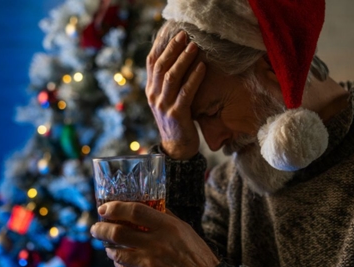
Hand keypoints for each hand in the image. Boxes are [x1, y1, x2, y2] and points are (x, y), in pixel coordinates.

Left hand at [90, 201, 218, 266]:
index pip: (135, 212)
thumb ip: (164, 217)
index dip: (115, 208)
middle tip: (95, 228)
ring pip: (117, 254)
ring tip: (108, 245)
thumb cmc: (196, 253)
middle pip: (118, 233)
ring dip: (109, 248)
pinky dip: (119, 264)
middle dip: (101, 229)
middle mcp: (156, 244)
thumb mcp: (184, 228)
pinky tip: (120, 260)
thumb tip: (146, 206)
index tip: (104, 208)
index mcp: (167, 227)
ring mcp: (150, 263)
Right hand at [146, 30, 205, 159]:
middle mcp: (154, 95)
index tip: (170, 31)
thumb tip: (177, 59)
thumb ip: (168, 83)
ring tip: (194, 46)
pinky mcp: (176, 114)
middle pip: (160, 65)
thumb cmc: (176, 121)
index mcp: (151, 90)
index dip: (160, 45)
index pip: (151, 62)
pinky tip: (202, 67)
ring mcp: (163, 105)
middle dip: (172, 48)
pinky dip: (194, 78)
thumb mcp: (167, 100)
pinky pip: (185, 92)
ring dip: (183, 59)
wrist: (177, 148)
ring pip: (171, 76)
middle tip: (184, 34)